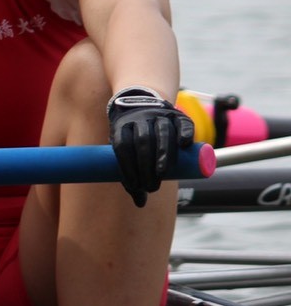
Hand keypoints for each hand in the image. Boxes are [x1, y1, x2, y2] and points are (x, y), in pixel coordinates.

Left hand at [108, 86, 193, 207]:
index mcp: (121, 125)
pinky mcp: (178, 114)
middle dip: (146, 165)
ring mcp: (159, 114)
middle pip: (142, 141)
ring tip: (163, 173)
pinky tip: (184, 145)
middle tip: (151, 186)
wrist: (143, 101)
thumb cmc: (132, 135)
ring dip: (163, 154)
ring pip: (162, 132)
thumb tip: (140, 203)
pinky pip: (183, 123)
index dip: (127, 167)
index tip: (134, 186)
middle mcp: (139, 118)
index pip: (122, 146)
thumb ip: (131, 172)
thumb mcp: (125, 147)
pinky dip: (184, 133)